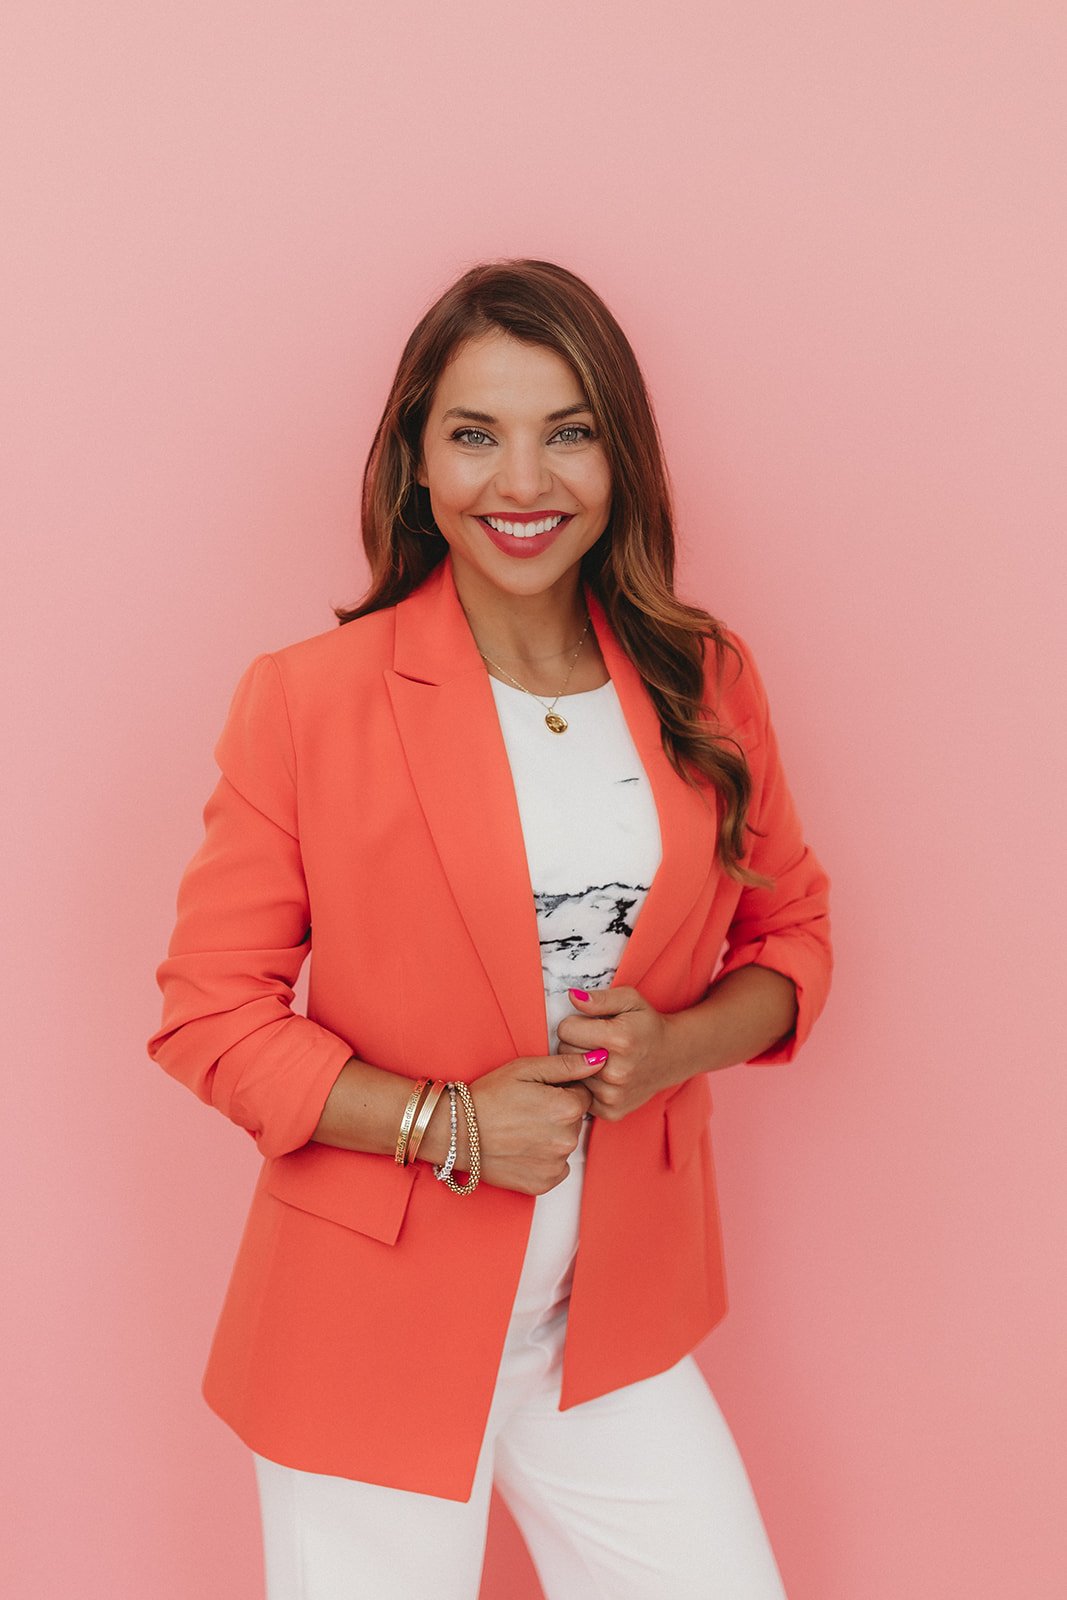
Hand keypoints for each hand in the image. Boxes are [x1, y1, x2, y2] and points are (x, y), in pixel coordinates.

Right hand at [439, 1051, 598, 1196]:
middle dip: (557, 1114)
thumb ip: (567, 1065)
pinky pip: (555, 1168)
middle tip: (526, 1111)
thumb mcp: (526, 1070)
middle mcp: (567, 1140)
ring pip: (565, 1144)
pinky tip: (521, 1149)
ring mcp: (556, 1165)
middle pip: (575, 1121)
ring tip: (520, 1130)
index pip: (582, 1096)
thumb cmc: (488, 1097)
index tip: (537, 1094)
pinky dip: (543, 1160)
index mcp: (567, 1108)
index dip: (561, 1091)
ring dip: (551, 1137)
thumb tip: (601, 1059)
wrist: (455, 1132)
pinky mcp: (543, 1185)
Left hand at [556, 986, 679, 1120]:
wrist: (672, 1056)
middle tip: (595, 1040)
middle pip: (564, 1052)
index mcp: (619, 1040)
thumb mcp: (629, 1000)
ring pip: (571, 1075)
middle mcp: (616, 1072)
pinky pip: (580, 1094)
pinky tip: (603, 1075)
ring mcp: (614, 1095)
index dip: (574, 1023)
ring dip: (580, 1065)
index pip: (566, 1029)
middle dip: (575, 1043)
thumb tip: (572, 997)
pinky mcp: (611, 1111)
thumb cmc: (646, 1024)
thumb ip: (600, 998)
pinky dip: (587, 1084)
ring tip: (602, 1057)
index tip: (588, 1024)